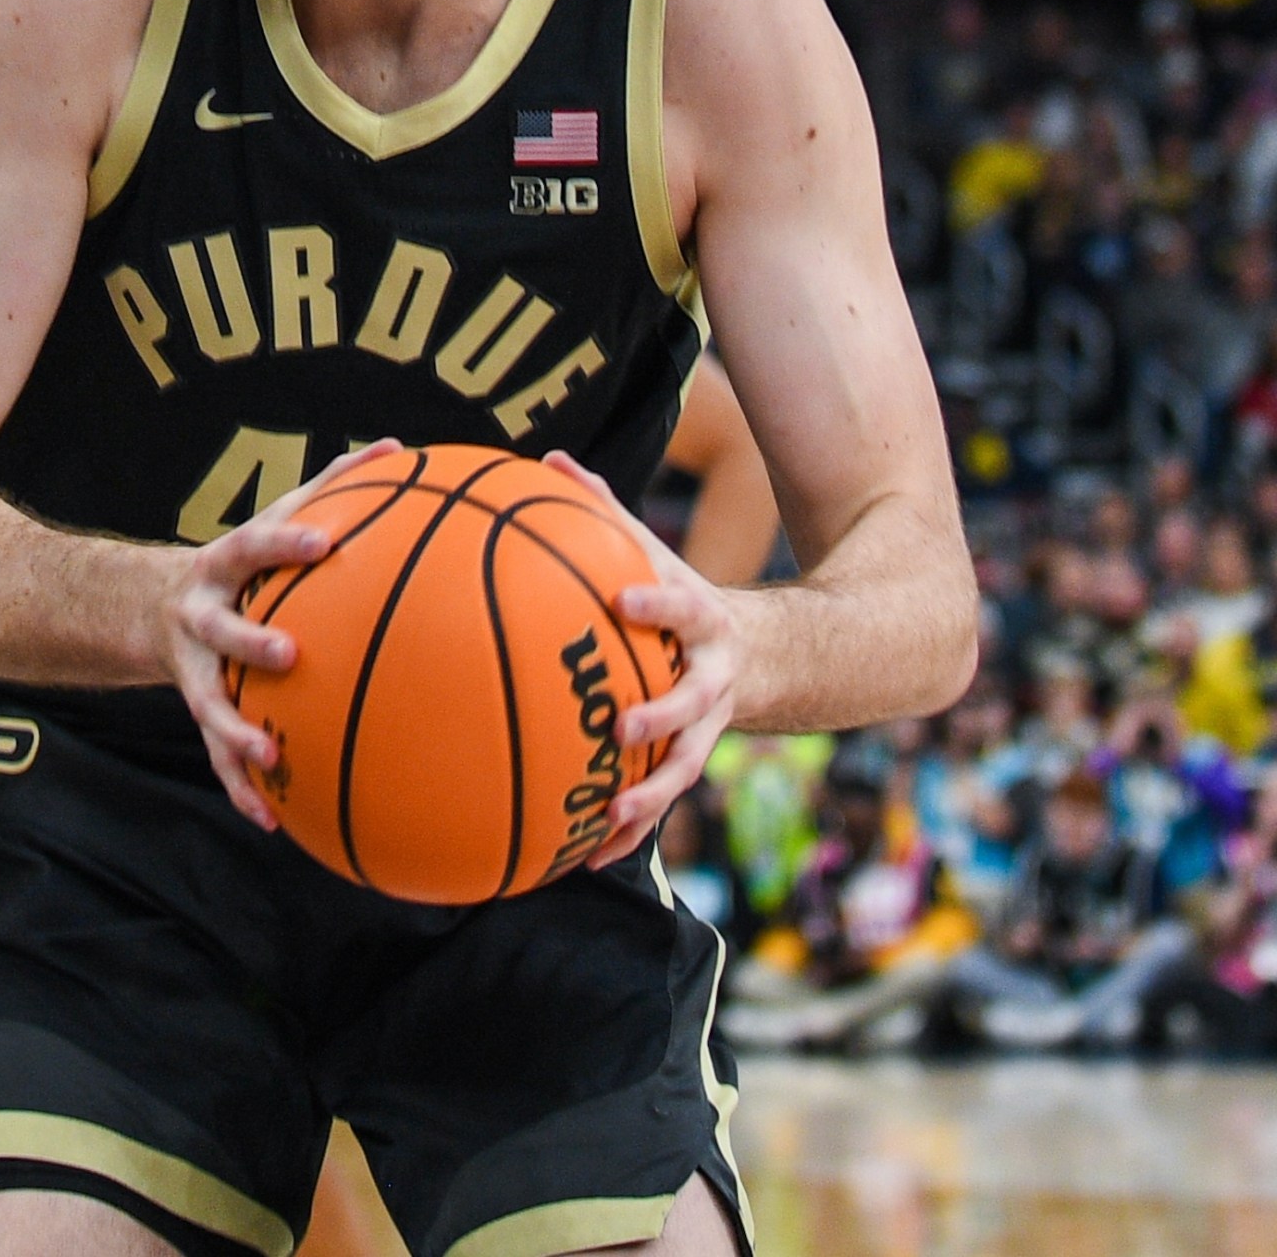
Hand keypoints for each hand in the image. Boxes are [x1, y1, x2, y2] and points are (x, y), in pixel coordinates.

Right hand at [167, 439, 397, 830]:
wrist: (151, 606)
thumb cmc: (242, 561)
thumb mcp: (274, 519)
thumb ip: (333, 486)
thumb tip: (395, 447)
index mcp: (224, 564)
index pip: (254, 545)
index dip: (285, 543)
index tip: (324, 543)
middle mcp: (201, 613)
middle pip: (219, 625)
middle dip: (249, 639)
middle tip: (290, 653)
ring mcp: (195, 665)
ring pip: (209, 700)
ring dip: (235, 730)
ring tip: (270, 757)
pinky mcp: (197, 707)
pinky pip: (217, 755)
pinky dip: (241, 788)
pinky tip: (273, 821)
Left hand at [546, 450, 739, 871]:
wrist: (765, 656)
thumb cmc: (680, 598)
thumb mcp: (654, 552)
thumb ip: (604, 511)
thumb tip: (550, 457)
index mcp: (701, 622)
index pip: (682, 606)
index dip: (658, 604)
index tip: (624, 600)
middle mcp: (712, 681)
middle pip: (694, 703)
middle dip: (663, 716)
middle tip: (623, 726)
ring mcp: (707, 728)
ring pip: (683, 768)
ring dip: (649, 796)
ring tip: (611, 817)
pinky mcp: (689, 763)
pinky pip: (658, 802)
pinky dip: (625, 831)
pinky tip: (582, 858)